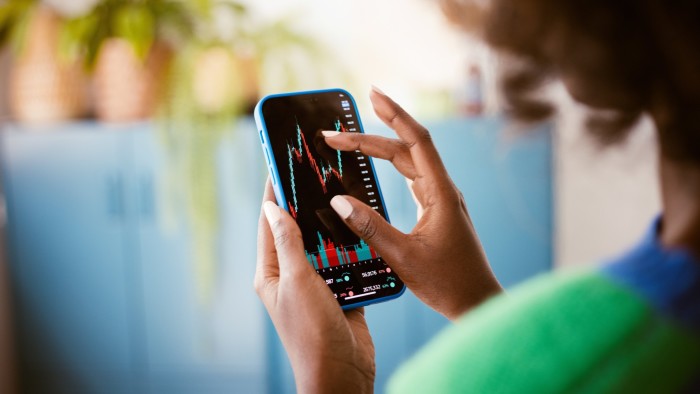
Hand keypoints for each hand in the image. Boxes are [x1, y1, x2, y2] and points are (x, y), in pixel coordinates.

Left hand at [254, 180, 375, 393]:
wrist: (342, 375)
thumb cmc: (312, 334)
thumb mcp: (297, 282)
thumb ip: (289, 244)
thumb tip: (272, 208)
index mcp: (272, 273)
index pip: (271, 224)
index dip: (274, 194)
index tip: (279, 166)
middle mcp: (292, 277)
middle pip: (298, 231)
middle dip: (306, 204)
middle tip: (317, 174)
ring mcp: (317, 286)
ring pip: (324, 246)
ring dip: (333, 226)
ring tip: (342, 195)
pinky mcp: (340, 293)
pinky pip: (346, 263)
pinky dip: (353, 248)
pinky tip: (363, 230)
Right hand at [323, 87, 501, 319]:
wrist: (477, 303)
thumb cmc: (448, 283)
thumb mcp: (403, 256)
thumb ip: (370, 227)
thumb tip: (339, 200)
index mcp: (440, 193)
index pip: (416, 141)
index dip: (394, 114)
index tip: (372, 94)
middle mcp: (443, 190)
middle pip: (406, 149)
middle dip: (371, 136)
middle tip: (335, 132)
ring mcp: (441, 199)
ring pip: (408, 163)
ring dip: (380, 150)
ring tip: (351, 141)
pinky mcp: (436, 210)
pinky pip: (411, 178)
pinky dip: (391, 167)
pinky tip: (378, 165)